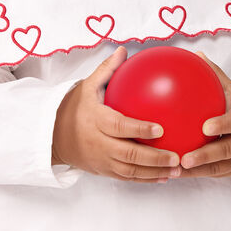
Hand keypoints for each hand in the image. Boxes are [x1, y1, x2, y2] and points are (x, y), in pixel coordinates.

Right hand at [51, 46, 181, 183]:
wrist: (53, 136)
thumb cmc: (76, 108)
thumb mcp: (87, 87)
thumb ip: (106, 70)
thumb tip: (123, 51)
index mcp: (96, 120)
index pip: (119, 126)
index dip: (139, 129)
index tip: (160, 128)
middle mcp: (99, 143)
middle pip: (128, 154)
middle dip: (154, 158)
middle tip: (176, 156)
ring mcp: (102, 160)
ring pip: (130, 171)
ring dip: (155, 172)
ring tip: (177, 169)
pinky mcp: (104, 171)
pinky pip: (127, 178)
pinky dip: (147, 179)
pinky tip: (166, 176)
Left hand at [177, 50, 230, 178]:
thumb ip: (216, 75)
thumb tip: (197, 54)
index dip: (223, 125)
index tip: (206, 127)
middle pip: (227, 150)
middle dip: (206, 155)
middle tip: (185, 158)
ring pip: (219, 167)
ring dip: (197, 170)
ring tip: (176, 170)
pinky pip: (215, 174)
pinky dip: (197, 174)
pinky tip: (175, 173)